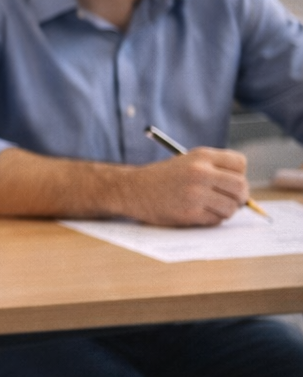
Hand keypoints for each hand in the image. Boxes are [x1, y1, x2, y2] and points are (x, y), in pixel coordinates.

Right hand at [119, 148, 249, 226]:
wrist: (133, 190)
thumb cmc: (163, 178)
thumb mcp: (187, 162)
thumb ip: (214, 169)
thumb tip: (243, 192)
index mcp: (201, 156)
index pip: (240, 164)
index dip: (239, 174)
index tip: (229, 181)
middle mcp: (200, 173)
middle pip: (241, 187)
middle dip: (240, 197)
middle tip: (231, 200)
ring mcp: (195, 193)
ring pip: (231, 207)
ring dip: (226, 211)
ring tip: (212, 208)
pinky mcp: (189, 212)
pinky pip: (216, 220)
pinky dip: (212, 220)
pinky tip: (199, 214)